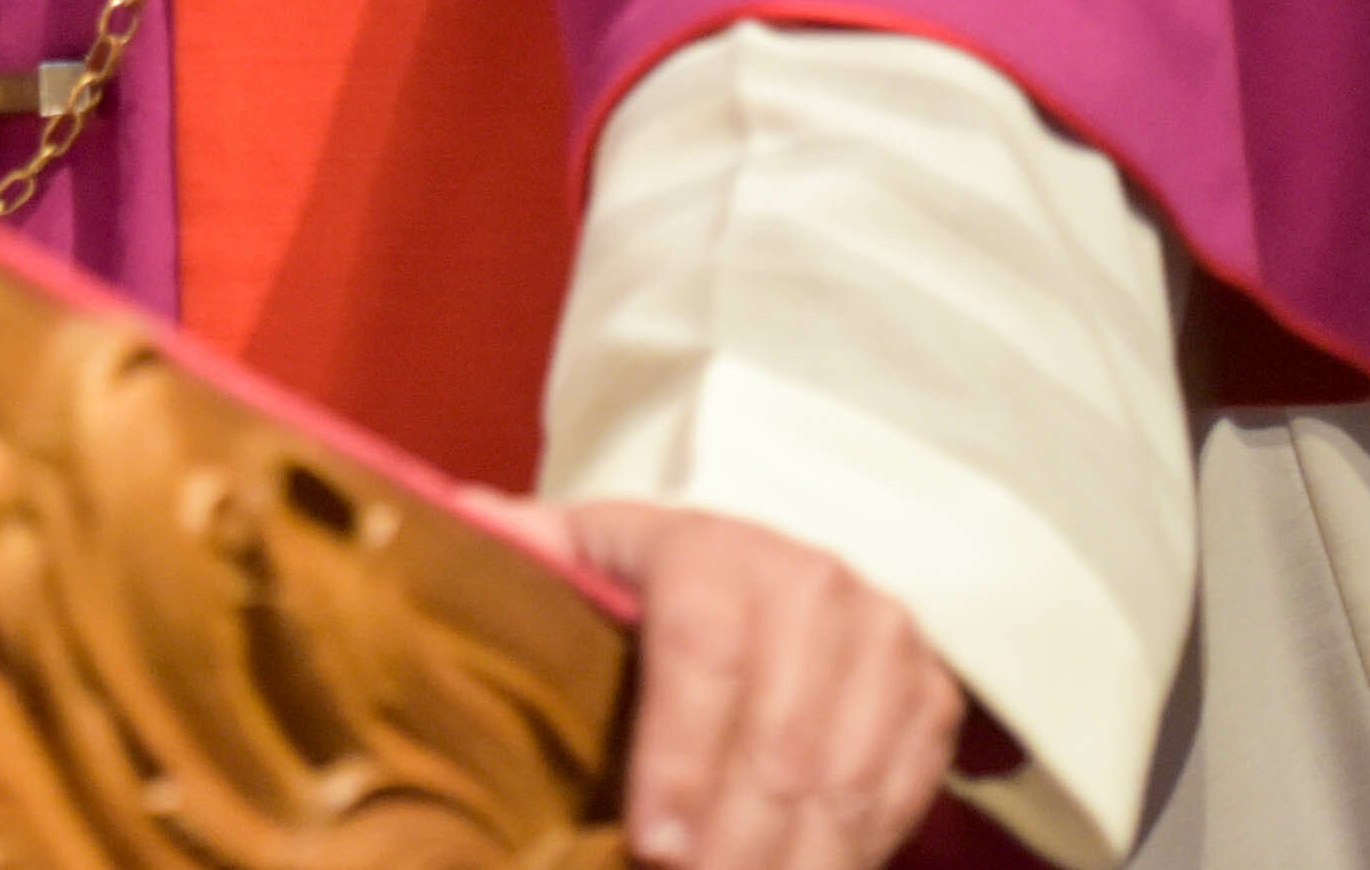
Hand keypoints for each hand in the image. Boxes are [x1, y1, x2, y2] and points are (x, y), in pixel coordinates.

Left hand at [481, 495, 965, 868]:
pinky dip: (854, 853)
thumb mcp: (584, 558)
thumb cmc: (648, 585)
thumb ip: (522, 555)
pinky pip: (900, 791)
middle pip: (778, 738)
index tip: (651, 843)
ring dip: (797, 862)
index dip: (680, 755)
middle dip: (733, 844)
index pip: (705, 647)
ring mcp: (881, 637)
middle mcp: (810, 582)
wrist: (766, 569)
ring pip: (842, 778)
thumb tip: (440, 533)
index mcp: (712, 548)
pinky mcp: (929, 691)